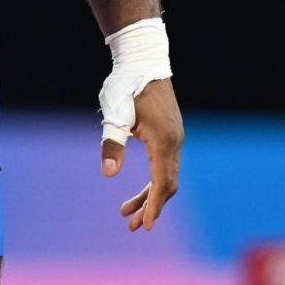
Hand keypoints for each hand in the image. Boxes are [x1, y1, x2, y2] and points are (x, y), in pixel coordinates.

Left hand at [101, 77, 182, 231]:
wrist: (142, 58)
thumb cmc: (126, 84)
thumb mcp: (115, 113)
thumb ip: (112, 143)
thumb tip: (108, 174)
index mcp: (163, 140)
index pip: (162, 183)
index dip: (152, 207)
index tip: (144, 226)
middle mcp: (175, 141)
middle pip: (167, 185)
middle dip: (150, 207)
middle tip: (130, 226)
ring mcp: (176, 137)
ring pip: (167, 175)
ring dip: (151, 195)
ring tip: (126, 211)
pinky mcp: (172, 132)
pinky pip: (166, 164)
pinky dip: (154, 179)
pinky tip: (141, 186)